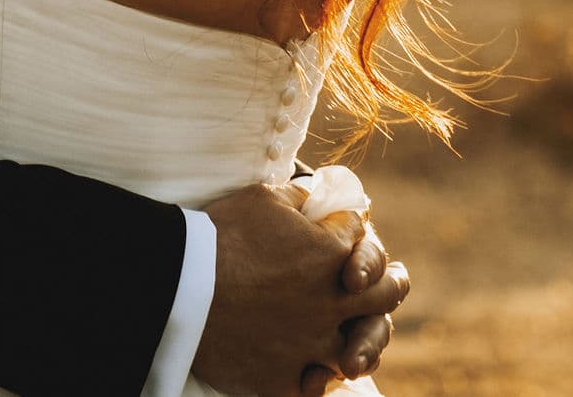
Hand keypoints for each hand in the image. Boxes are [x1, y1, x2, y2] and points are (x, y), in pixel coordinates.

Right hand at [194, 182, 408, 396]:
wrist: (181, 287)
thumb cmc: (221, 236)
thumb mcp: (265, 198)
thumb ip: (303, 197)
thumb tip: (321, 194)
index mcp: (332, 256)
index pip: (364, 243)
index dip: (358, 236)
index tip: (350, 236)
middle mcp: (332, 303)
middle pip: (384, 297)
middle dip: (390, 285)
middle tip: (391, 283)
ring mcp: (311, 345)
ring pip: (360, 351)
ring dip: (365, 342)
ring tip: (362, 341)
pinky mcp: (284, 378)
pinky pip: (317, 387)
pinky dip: (319, 379)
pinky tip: (318, 373)